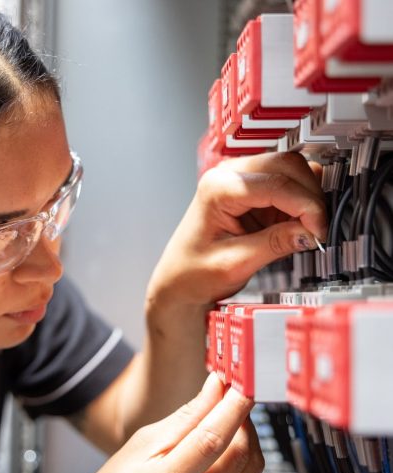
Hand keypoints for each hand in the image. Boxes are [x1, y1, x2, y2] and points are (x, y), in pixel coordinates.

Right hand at [79, 373, 263, 472]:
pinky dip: (241, 456)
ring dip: (246, 437)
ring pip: (248, 472)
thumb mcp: (145, 442)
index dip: (232, 409)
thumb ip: (187, 416)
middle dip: (243, 420)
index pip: (210, 441)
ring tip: (228, 419)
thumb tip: (216, 387)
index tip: (243, 386)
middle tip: (234, 397)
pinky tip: (227, 443)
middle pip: (238, 458)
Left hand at [146, 152, 326, 308]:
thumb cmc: (194, 272)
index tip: (320, 232)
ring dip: (307, 196)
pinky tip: (300, 222)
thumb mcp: (236, 263)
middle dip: (310, 196)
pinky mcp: (250, 191)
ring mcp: (238, 179)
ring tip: (309, 229)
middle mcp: (227, 175)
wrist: (179, 279)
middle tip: (318, 230)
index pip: (276, 184)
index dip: (306, 206)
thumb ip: (275, 244)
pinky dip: (299, 199)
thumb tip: (312, 231)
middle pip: (287, 166)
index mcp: (217, 188)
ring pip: (290, 170)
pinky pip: (285, 183)